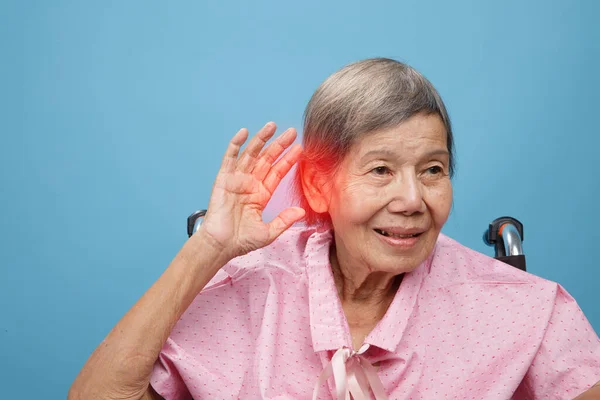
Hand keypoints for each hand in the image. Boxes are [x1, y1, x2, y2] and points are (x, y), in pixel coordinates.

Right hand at [199, 122, 304, 259]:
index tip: (300, 148)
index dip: (288, 160)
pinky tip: (243, 133)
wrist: (220, 245)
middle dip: (279, 145)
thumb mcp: (268, 233)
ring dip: (261, 140)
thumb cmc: (241, 241)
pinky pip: (229, 159)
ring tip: (272, 126)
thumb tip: (301, 211)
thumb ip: (284, 221)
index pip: (278, 172)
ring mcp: (237, 180)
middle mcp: (250, 184)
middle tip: (292, 132)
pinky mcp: (223, 179)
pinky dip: (235, 145)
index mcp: (261, 195)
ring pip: (251, 155)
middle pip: (267, 159)